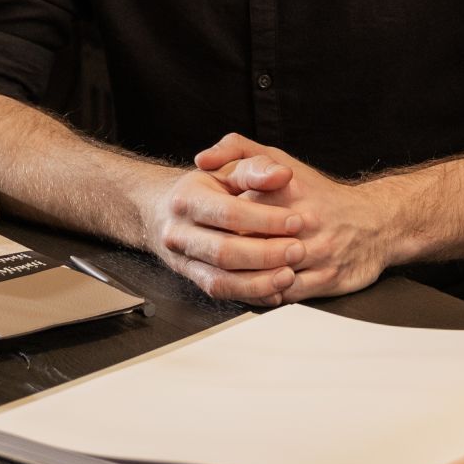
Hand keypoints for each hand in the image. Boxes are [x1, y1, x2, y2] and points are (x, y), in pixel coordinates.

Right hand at [143, 156, 304, 303]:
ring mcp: (183, 259)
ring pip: (220, 281)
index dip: (265, 220)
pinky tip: (274, 291)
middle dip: (265, 254)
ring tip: (289, 275)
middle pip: (224, 251)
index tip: (295, 221)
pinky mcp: (193, 278)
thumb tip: (282, 174)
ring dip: (259, 283)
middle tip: (298, 250)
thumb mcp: (227, 169)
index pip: (229, 213)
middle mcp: (179, 232)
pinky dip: (250, 295)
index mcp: (187, 199)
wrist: (166, 210)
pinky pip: (221, 293)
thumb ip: (256, 168)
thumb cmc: (204, 187)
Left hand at [191, 137, 395, 299]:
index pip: (236, 209)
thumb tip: (203, 159)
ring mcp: (318, 252)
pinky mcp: (327, 278)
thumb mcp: (279, 159)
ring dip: (245, 276)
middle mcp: (304, 221)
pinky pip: (285, 293)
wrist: (375, 221)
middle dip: (226, 252)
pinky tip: (255, 286)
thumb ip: (238, 151)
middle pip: (249, 244)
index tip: (205, 226)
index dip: (216, 222)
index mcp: (287, 189)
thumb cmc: (318, 193)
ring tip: (228, 273)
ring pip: (267, 273)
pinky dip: (266, 292)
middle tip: (209, 253)